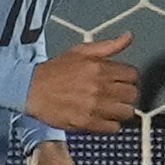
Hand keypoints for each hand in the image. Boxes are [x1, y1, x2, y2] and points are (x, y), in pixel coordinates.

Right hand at [25, 32, 139, 130]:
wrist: (31, 89)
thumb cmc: (56, 69)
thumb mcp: (81, 51)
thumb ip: (108, 45)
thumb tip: (129, 36)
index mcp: (100, 67)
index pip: (132, 75)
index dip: (128, 78)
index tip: (121, 81)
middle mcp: (100, 87)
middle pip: (133, 95)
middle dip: (127, 95)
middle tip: (116, 96)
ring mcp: (95, 106)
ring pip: (126, 112)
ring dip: (121, 110)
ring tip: (111, 108)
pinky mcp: (87, 123)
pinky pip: (113, 128)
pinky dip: (111, 124)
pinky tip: (103, 118)